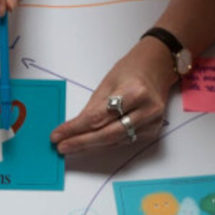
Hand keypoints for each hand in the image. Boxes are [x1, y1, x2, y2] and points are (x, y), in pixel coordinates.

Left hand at [50, 38, 175, 154]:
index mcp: (134, 92)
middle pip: (107, 134)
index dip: (75, 129)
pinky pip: (123, 141)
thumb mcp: (107, 83)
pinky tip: (92, 143)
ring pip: (115, 141)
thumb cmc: (131, 71)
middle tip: (62, 146)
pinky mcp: (152, 131)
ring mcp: (152, 122)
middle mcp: (146, 109)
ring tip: (72, 146)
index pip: (98, 117)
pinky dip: (106, 143)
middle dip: (81, 142)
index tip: (58, 135)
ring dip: (91, 145)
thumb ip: (92, 108)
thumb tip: (73, 128)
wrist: (156, 68)